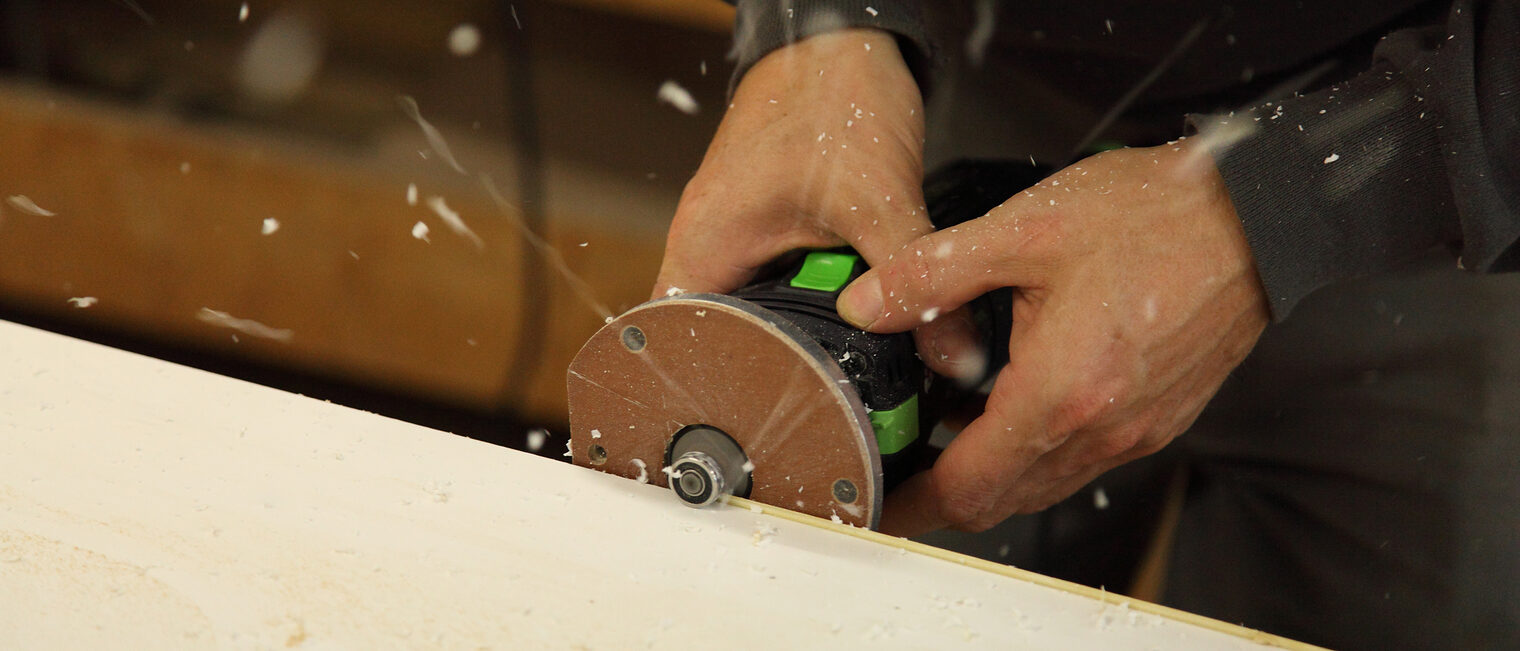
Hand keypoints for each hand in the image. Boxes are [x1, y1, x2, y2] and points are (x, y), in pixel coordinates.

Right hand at [654, 29, 981, 377]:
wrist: (841, 41)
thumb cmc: (831, 98)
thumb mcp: (879, 201)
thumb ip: (916, 279)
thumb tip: (955, 354)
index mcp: (703, 248)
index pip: (678, 350)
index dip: (716, 395)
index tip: (762, 426)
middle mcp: (706, 249)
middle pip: (723, 345)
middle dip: (774, 375)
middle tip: (824, 406)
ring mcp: (734, 240)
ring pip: (757, 320)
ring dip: (797, 340)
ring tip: (840, 371)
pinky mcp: (765, 232)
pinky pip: (781, 291)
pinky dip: (812, 308)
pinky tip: (850, 321)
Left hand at [835, 142, 1271, 535]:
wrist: (1255, 215)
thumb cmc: (1154, 217)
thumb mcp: (1021, 232)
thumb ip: (931, 273)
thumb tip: (866, 303)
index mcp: (1060, 394)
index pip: (967, 486)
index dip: (910, 499)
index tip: (877, 495)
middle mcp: (1102, 430)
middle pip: (1002, 499)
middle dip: (943, 492)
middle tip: (900, 461)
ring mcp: (1136, 431)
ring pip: (1042, 483)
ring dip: (991, 470)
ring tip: (947, 425)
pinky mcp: (1159, 419)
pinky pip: (1081, 459)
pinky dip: (1035, 450)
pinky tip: (1011, 404)